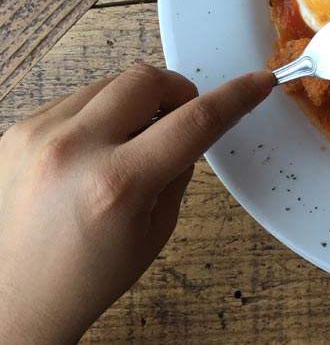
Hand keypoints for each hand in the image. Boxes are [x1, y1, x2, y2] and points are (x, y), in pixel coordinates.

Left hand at [0, 64, 273, 343]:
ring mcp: (37, 137)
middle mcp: (72, 150)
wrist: (16, 300)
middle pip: (147, 79)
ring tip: (128, 147)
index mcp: (117, 184)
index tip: (257, 83)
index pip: (196, 121)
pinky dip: (98, 115)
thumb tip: (189, 125)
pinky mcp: (17, 132)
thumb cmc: (86, 275)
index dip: (236, 97)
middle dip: (176, 92)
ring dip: (134, 105)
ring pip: (110, 83)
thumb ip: (178, 167)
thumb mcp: (156, 228)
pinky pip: (75, 99)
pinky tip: (94, 152)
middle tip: (180, 118)